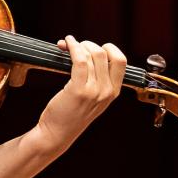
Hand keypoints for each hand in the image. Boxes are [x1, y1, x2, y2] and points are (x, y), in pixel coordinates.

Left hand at [35, 35, 126, 150]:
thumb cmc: (70, 114)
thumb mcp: (93, 99)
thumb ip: (97, 79)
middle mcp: (107, 91)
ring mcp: (94, 91)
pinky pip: (80, 60)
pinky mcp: (78, 90)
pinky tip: (66, 43)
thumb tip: (88, 51)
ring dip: (78, 45)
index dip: (108, 48)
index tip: (93, 47)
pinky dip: (73, 47)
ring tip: (67, 45)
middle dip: (88, 44)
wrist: (57, 134)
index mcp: (114, 92)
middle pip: (104, 54)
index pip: (121, 61)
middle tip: (76, 46)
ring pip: (91, 55)